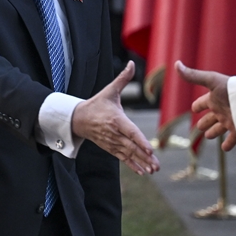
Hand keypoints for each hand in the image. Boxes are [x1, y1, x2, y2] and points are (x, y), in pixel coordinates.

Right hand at [72, 61, 158, 175]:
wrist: (78, 119)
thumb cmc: (97, 103)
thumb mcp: (109, 90)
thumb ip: (123, 78)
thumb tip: (132, 63)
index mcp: (116, 119)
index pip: (130, 131)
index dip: (140, 141)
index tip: (150, 149)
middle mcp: (114, 133)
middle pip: (131, 147)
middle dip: (144, 157)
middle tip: (156, 165)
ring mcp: (112, 143)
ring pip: (129, 154)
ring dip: (141, 163)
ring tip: (153, 170)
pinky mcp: (111, 148)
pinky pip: (123, 158)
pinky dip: (133, 165)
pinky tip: (144, 172)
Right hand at [176, 61, 235, 149]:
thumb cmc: (231, 89)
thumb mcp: (210, 81)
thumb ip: (193, 76)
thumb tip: (176, 64)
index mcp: (214, 99)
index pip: (202, 103)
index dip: (197, 106)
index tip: (194, 108)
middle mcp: (222, 110)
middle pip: (210, 118)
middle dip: (204, 122)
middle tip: (200, 127)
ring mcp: (230, 120)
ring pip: (219, 128)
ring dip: (214, 132)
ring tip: (209, 136)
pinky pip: (231, 139)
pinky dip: (227, 145)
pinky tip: (224, 148)